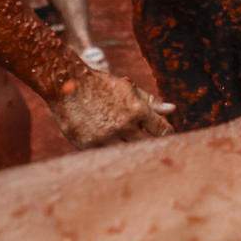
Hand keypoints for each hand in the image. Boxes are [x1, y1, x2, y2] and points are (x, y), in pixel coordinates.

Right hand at [47, 69, 173, 146]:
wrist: (67, 85)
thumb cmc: (101, 85)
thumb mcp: (128, 89)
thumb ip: (151, 101)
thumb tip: (173, 109)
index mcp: (137, 111)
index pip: (162, 130)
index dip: (166, 134)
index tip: (164, 135)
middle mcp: (124, 126)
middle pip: (148, 146)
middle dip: (152, 145)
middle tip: (152, 146)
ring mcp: (106, 137)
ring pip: (128, 154)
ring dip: (132, 152)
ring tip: (132, 149)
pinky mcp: (89, 145)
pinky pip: (107, 156)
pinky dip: (113, 154)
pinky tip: (114, 150)